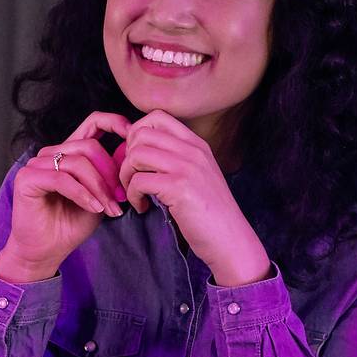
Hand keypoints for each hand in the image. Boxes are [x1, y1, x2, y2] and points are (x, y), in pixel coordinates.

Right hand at [0, 112, 132, 283]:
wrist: (46, 252)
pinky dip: (83, 194)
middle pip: (89, 147)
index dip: (114, 123)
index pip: (92, 123)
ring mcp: (37, 164)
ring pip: (78, 163)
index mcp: (68, 153)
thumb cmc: (70, 225)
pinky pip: (63, 179)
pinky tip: (94, 208)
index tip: (133, 135)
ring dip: (98, 187)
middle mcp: (51, 154)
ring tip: (108, 208)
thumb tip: (131, 155)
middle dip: (110, 173)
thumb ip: (111, 177)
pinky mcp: (27, 178)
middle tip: (119, 198)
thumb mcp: (100, 198)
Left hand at [115, 112, 271, 286]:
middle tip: (131, 178)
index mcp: (196, 144)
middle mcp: (192, 150)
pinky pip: (138, 181)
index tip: (137, 159)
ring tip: (135, 193)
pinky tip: (142, 207)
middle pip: (141, 133)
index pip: (157, 116)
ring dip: (126, 176)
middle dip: (126, 156)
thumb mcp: (198, 175)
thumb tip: (140, 150)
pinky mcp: (179, 188)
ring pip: (136, 155)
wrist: (230, 240)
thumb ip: (177, 159)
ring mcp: (187, 167)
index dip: (136, 134)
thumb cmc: (210, 214)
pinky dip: (132, 196)